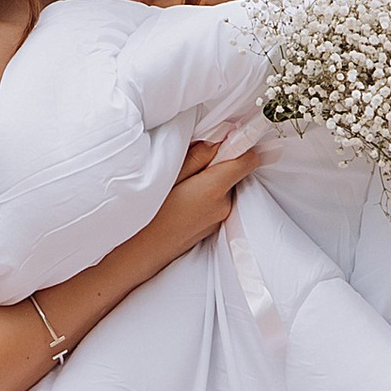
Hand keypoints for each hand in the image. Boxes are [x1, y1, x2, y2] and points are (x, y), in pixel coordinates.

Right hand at [149, 131, 262, 261]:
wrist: (141, 252)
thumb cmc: (150, 213)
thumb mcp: (170, 175)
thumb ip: (199, 156)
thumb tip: (220, 141)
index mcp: (214, 188)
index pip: (248, 161)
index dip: (242, 146)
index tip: (233, 138)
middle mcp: (223, 205)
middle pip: (234, 173)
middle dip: (218, 165)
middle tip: (192, 166)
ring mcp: (220, 218)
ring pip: (224, 188)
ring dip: (211, 181)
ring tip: (183, 187)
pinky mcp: (213, 227)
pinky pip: (217, 202)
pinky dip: (206, 196)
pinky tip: (183, 201)